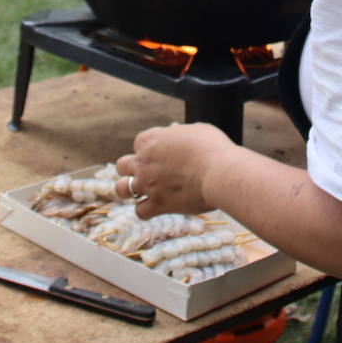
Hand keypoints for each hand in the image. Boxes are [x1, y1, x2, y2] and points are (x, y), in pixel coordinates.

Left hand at [115, 122, 233, 217]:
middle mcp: (143, 162)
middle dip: (131, 168)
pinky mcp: (157, 205)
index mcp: (150, 140)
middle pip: (122, 165)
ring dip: (128, 190)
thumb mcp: (196, 130)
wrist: (220, 172)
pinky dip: (146, 211)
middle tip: (146, 172)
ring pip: (121, 189)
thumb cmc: (212, 148)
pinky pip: (140, 212)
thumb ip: (180, 132)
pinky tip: (155, 208)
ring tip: (140, 192)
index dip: (150, 149)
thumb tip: (173, 130)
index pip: (139, 143)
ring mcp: (147, 184)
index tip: (163, 153)